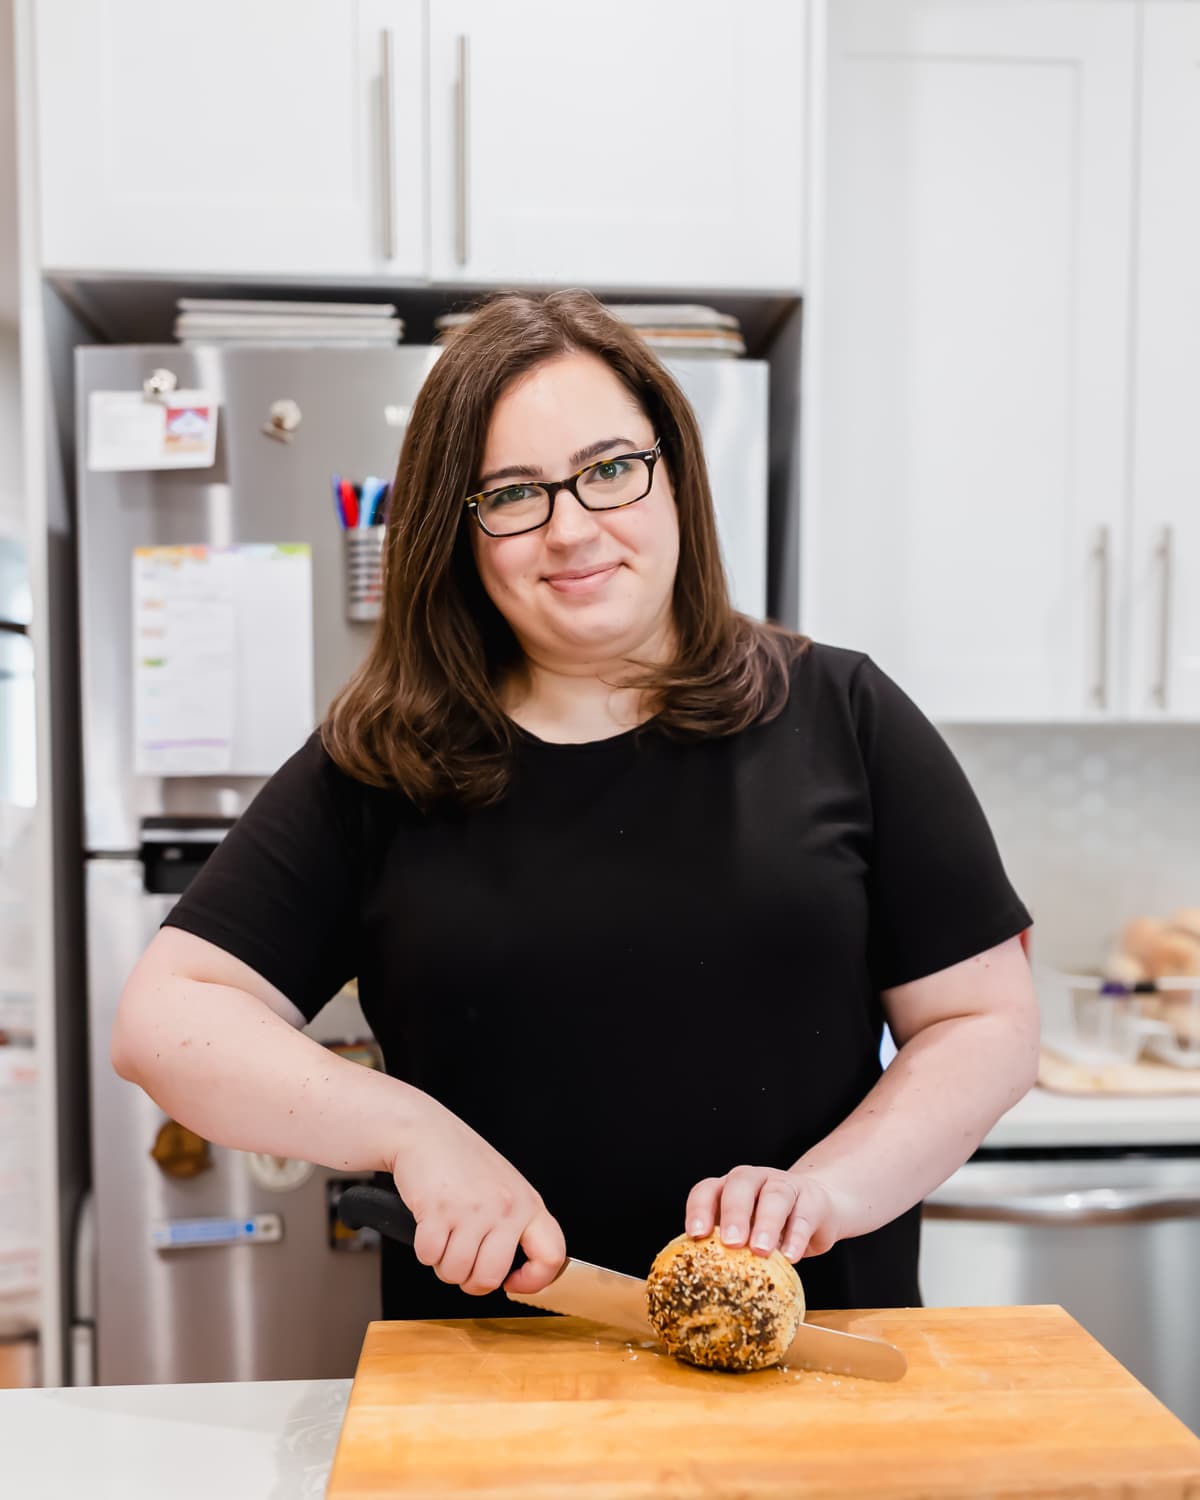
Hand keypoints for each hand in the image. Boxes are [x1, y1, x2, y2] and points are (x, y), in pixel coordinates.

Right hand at [387, 1100, 564, 1296]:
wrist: (426, 1132)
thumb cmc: (463, 1161)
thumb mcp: (506, 1188)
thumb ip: (516, 1225)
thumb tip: (517, 1273)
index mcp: (527, 1204)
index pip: (551, 1256)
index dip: (534, 1281)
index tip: (513, 1282)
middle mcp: (505, 1207)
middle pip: (490, 1279)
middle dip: (470, 1281)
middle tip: (464, 1262)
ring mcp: (472, 1210)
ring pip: (455, 1273)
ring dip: (443, 1264)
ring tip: (445, 1238)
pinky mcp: (439, 1211)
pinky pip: (429, 1257)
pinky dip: (424, 1250)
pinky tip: (430, 1226)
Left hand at [685, 1165, 843, 1261]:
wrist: (817, 1211)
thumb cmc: (770, 1227)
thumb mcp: (746, 1234)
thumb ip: (729, 1249)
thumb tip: (707, 1284)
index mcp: (729, 1188)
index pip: (707, 1190)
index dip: (699, 1209)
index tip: (696, 1234)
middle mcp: (755, 1180)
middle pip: (741, 1183)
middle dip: (734, 1213)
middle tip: (731, 1242)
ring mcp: (785, 1185)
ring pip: (775, 1195)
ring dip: (766, 1223)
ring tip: (760, 1250)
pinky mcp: (813, 1201)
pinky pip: (804, 1215)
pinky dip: (796, 1237)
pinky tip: (790, 1257)